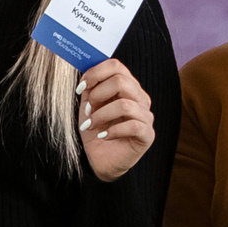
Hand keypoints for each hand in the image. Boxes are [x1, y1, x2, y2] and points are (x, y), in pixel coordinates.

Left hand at [78, 58, 155, 181]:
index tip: (80, 88)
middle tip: (87, 110)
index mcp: (127, 87)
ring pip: (125, 105)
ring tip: (90, 125)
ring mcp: (146, 117)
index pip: (116, 66)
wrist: (100, 160)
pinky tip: (102, 136)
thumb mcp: (88, 106)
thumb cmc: (96, 131)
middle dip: (98, 95)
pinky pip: (133, 126)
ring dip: (101, 115)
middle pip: (121, 82)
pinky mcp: (147, 135)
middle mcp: (140, 98)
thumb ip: (90, 89)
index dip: (95, 74)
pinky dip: (113, 131)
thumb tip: (86, 73)